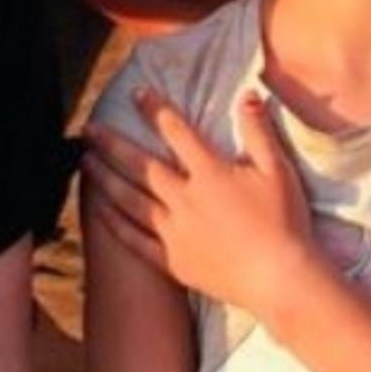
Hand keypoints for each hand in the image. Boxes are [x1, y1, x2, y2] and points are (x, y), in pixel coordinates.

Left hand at [89, 91, 316, 315]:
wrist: (280, 278)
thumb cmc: (284, 222)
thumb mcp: (278, 169)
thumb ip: (258, 131)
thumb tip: (246, 94)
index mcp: (210, 173)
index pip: (177, 132)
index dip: (155, 109)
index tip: (136, 92)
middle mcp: (185, 199)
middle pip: (140, 166)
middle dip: (112, 144)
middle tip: (89, 129)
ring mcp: (175, 233)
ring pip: (130, 201)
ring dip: (105, 179)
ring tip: (86, 162)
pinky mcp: (173, 262)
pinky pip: (135, 241)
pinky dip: (114, 225)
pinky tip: (98, 213)